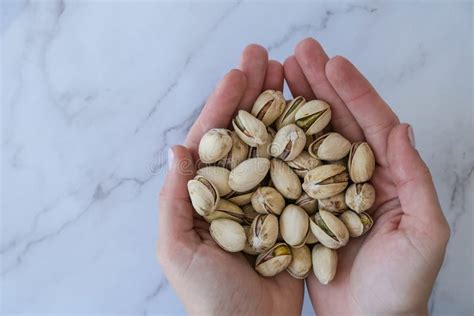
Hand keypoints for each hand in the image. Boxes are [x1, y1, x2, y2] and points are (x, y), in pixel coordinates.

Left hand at [157, 45, 303, 314]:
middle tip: (267, 58)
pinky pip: (300, 172)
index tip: (238, 74)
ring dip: (282, 109)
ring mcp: (266, 197)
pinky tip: (317, 118)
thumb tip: (176, 149)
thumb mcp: (178, 250)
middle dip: (254, 95)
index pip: (212, 141)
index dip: (222, 105)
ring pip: (274, 145)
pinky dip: (307, 144)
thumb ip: (175, 200)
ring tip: (293, 76)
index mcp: (205, 194)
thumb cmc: (208, 297)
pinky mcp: (293, 210)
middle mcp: (235, 189)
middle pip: (245, 133)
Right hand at [284, 38, 449, 314]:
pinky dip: (278, 143)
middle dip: (319, 85)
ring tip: (278, 76)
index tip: (332, 63)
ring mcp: (327, 188)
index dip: (353, 92)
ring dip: (296, 105)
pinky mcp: (304, 204)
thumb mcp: (424, 233)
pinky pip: (290, 168)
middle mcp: (355, 176)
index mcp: (388, 176)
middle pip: (337, 122)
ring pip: (310, 138)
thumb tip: (402, 127)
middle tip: (299, 54)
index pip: (372, 124)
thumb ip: (416, 179)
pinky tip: (263, 123)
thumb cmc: (402, 285)